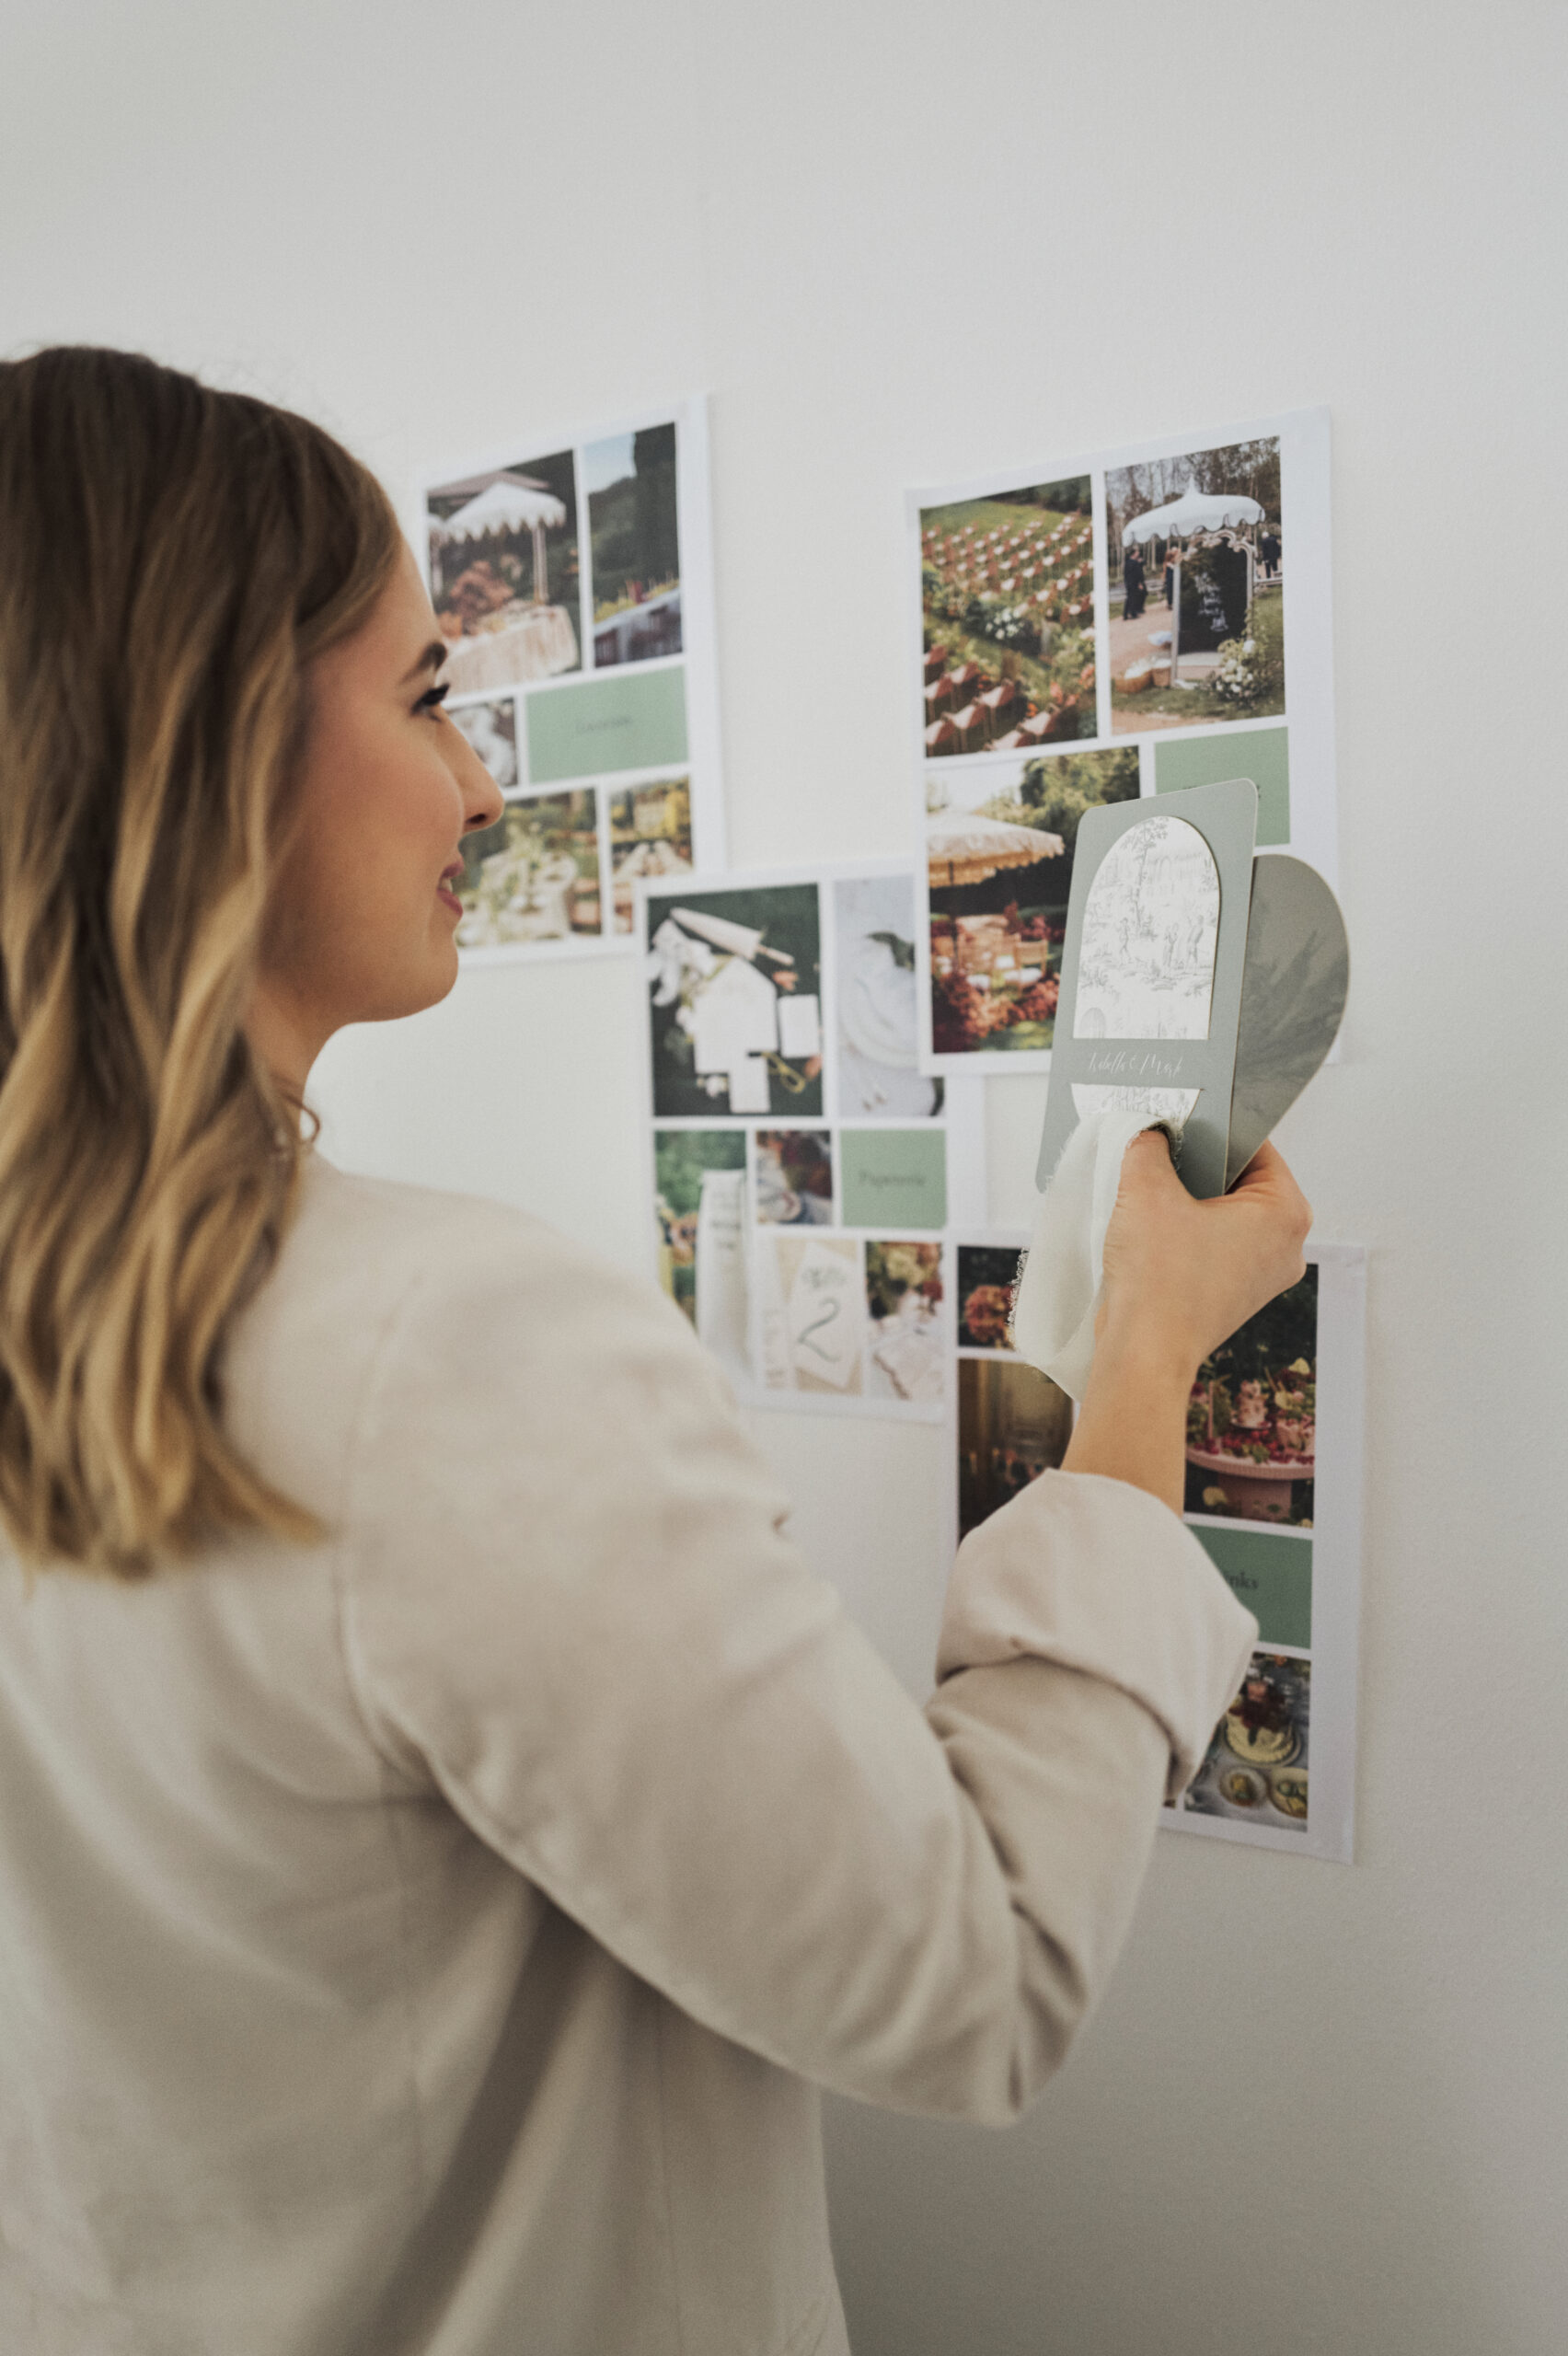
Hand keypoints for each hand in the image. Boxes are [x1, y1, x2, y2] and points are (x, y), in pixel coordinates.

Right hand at [1098, 1135, 1311, 1379]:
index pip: (1256, 1147)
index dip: (1214, 1129)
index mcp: (1286, 1213)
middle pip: (1240, 1181)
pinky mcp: (1235, 1296)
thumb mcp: (1145, 1190)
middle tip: (1161, 1159)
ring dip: (1188, 1202)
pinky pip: (1215, 1247)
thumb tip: (1149, 1133)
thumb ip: (1148, 1147)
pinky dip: (1187, 1235)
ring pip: (1225, 1215)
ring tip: (1152, 1197)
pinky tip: (1152, 1232)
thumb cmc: (1159, 1281)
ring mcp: (1263, 1276)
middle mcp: (1287, 1246)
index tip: (1182, 1124)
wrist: (1143, 1354)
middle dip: (1198, 1168)